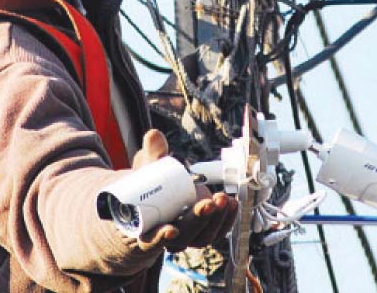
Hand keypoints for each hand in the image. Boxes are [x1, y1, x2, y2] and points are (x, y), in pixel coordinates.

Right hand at [132, 130, 237, 251]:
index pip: (150, 240)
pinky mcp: (203, 231)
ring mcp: (187, 236)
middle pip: (183, 237)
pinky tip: (232, 203)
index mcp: (144, 228)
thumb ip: (151, 153)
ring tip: (223, 198)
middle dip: (198, 221)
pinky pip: (216, 231)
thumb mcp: (146, 168)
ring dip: (216, 219)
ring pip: (202, 236)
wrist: (160, 193)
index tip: (171, 229)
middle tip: (208, 203)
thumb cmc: (148, 183)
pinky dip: (226, 219)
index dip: (160, 237)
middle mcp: (167, 237)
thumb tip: (154, 135)